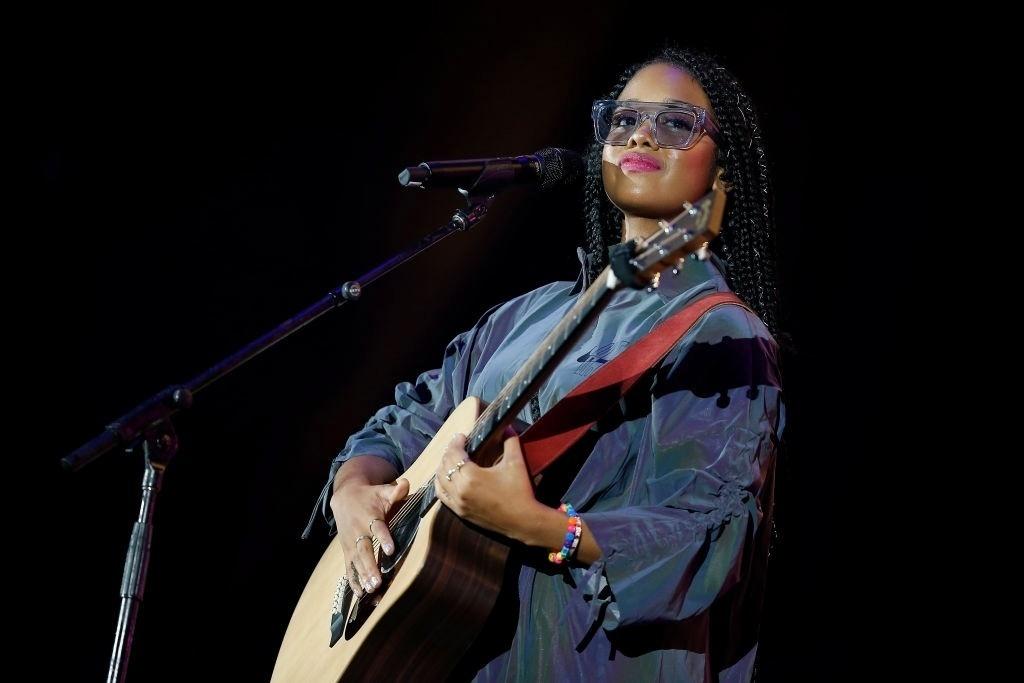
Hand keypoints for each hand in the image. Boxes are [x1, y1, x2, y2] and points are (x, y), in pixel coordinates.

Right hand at [329, 476, 408, 596]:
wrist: (344, 497)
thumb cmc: (369, 495)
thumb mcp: (382, 490)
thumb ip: (395, 490)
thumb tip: (405, 484)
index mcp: (370, 516)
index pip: (378, 528)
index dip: (384, 538)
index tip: (390, 550)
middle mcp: (359, 532)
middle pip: (364, 551)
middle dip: (370, 566)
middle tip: (378, 582)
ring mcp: (351, 543)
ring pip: (356, 562)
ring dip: (363, 577)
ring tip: (372, 591)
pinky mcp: (347, 551)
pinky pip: (349, 568)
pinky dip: (354, 582)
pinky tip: (360, 595)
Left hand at [434, 430, 541, 541]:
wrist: (523, 521)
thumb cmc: (520, 491)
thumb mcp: (516, 462)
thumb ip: (510, 441)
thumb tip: (507, 426)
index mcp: (471, 476)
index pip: (454, 454)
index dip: (456, 442)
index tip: (461, 436)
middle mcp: (460, 490)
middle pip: (445, 466)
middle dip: (449, 453)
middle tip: (457, 445)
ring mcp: (458, 503)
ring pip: (440, 481)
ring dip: (443, 468)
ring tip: (451, 459)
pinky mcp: (460, 513)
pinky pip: (442, 496)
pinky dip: (441, 484)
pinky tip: (446, 479)